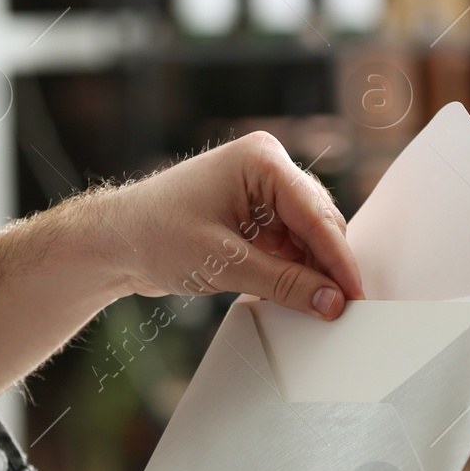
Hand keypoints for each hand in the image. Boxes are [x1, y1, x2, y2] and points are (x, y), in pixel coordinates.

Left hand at [108, 131, 364, 319]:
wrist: (113, 241)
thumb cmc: (153, 235)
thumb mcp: (223, 263)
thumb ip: (283, 283)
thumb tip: (331, 302)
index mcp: (261, 160)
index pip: (315, 214)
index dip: (339, 259)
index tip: (356, 296)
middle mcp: (266, 168)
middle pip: (317, 223)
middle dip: (328, 266)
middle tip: (343, 310)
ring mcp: (260, 190)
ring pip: (307, 236)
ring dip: (311, 271)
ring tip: (319, 308)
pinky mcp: (254, 214)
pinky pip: (288, 244)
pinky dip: (294, 270)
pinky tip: (296, 296)